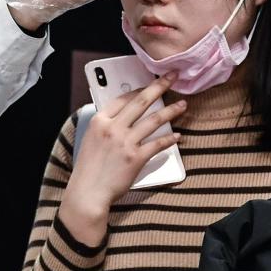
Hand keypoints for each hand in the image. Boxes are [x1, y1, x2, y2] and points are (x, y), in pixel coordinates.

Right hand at [62, 74, 185, 244]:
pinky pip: (157, 144)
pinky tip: (177, 135)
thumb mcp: (91, 140)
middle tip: (172, 78)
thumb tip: (123, 119)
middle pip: (140, 102)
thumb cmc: (89, 169)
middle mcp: (113, 128)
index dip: (139, 89)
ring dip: (170, 111)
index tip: (150, 84)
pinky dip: (169, 139)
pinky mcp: (136, 158)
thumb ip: (106, 127)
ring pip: (153, 120)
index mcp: (99, 121)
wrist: (88, 192)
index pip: (122, 99)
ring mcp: (125, 143)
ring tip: (182, 104)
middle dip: (159, 87)